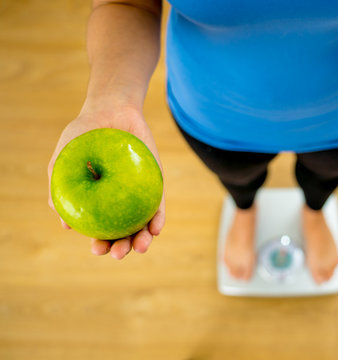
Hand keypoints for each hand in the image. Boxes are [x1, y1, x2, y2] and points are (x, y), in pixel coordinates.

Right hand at [47, 105, 165, 258]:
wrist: (111, 110)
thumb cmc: (83, 136)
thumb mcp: (64, 161)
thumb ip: (59, 189)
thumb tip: (66, 225)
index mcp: (98, 203)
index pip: (101, 231)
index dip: (100, 245)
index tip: (97, 249)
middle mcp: (120, 203)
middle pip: (124, 233)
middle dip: (122, 249)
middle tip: (118, 253)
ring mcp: (139, 195)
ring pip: (143, 224)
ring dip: (143, 240)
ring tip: (140, 247)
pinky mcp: (156, 184)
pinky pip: (159, 206)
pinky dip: (158, 219)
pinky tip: (156, 229)